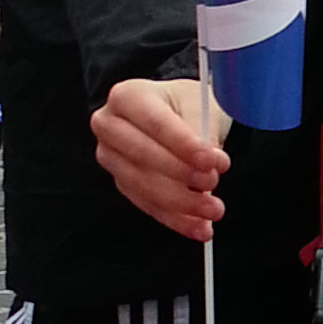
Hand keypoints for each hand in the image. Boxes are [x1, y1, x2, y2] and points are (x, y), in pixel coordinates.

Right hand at [92, 76, 229, 238]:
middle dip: (182, 175)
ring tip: (213, 209)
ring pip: (144, 185)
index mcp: (127, 96)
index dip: (184, 144)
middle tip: (213, 182)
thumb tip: (209, 164)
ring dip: (182, 203)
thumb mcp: (199, 105)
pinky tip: (199, 227)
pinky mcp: (122, 183)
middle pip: (143, 156)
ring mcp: (111, 157)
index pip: (155, 122)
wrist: (176, 115)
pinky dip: (177, 219)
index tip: (214, 161)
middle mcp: (109, 125)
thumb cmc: (186, 105)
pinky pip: (148, 206)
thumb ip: (202, 131)